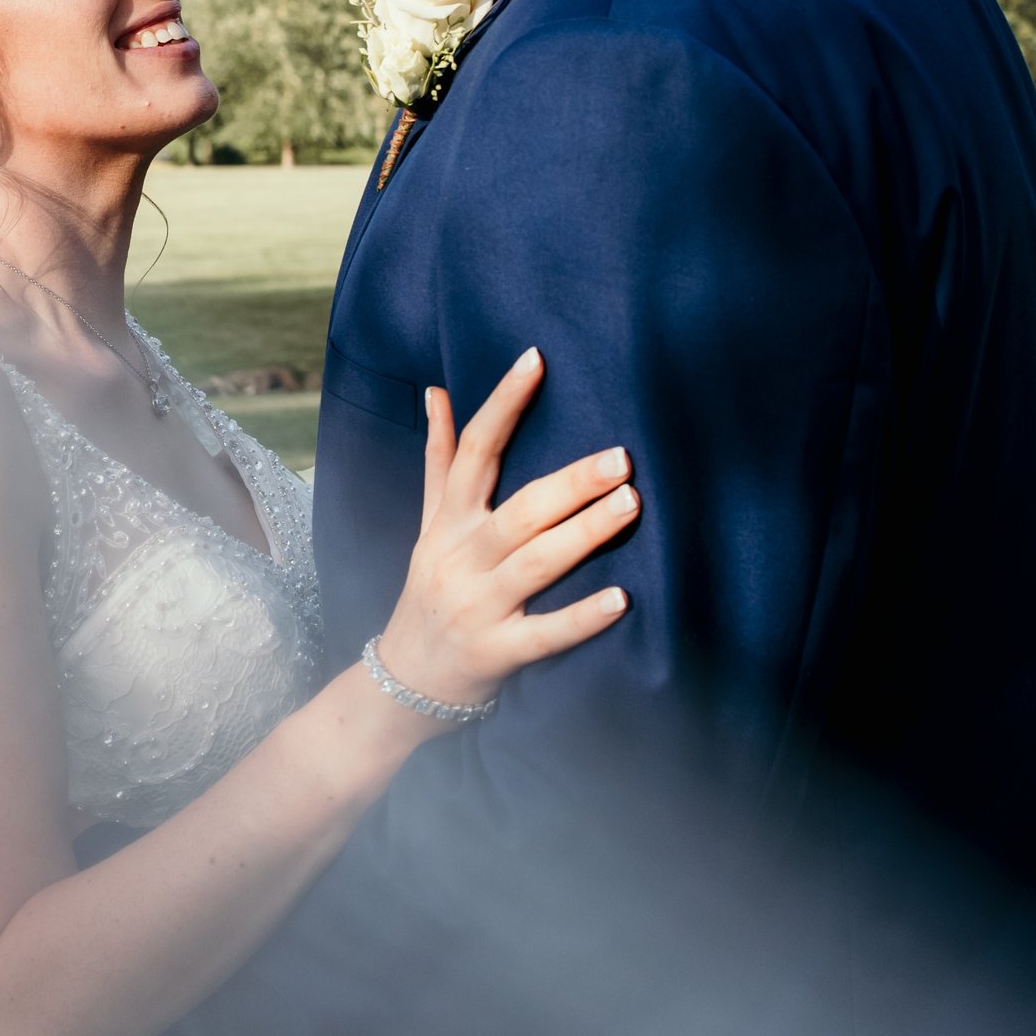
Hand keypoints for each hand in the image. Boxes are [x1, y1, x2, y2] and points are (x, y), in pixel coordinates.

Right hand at [375, 346, 633, 710]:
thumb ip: (439, 459)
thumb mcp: (428, 523)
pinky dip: (581, 618)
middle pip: (517, 510)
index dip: (502, 404)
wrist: (404, 675)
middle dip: (570, 482)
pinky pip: (544, 634)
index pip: (473, 450)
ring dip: (585, 534)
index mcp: (448, 521)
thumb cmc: (428, 587)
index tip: (535, 360)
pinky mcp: (497, 652)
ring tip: (631, 504)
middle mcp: (460, 557)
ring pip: (535, 564)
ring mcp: (478, 606)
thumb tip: (437, 392)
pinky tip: (622, 600)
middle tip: (622, 457)